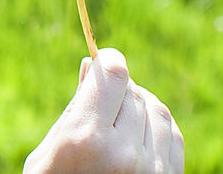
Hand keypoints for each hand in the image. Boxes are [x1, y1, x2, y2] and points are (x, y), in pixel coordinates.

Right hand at [23, 48, 184, 173]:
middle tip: (101, 99)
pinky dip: (157, 127)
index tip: (102, 59)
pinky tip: (137, 136)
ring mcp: (153, 173)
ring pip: (157, 111)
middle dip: (118, 89)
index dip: (109, 60)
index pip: (115, 74)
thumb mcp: (49, 152)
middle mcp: (125, 154)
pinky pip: (173, 136)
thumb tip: (92, 64)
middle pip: (134, 91)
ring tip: (118, 119)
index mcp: (86, 140)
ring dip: (139, 106)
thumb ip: (74, 108)